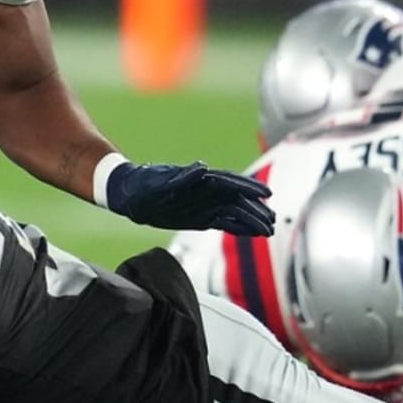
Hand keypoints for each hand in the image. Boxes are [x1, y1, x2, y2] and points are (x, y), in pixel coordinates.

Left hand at [106, 161, 275, 234]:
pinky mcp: (200, 217)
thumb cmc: (143, 184)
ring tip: (269, 230)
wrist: (129, 194)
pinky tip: (252, 233)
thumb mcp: (160, 181)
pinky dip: (239, 228)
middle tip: (273, 221)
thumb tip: (204, 169)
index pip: (231, 184)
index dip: (250, 189)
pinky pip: (224, 223)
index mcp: (200, 180)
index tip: (267, 195)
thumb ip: (184, 178)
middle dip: (256, 210)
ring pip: (234, 212)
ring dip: (251, 220)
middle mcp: (206, 191)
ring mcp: (205, 204)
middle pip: (237, 200)